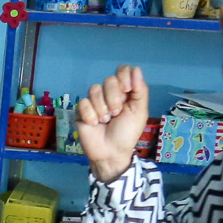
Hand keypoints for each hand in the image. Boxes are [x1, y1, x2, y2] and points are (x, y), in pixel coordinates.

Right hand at [75, 64, 149, 183]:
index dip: (124, 77)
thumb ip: (140, 90)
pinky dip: (90, 115)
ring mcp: (95, 101)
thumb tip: (136, 69)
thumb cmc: (127, 133)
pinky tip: (94, 124)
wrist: (111, 152)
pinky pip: (83, 103)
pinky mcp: (81, 110)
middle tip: (116, 114)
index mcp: (125, 91)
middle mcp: (109, 93)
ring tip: (105, 121)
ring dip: (102, 109)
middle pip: (109, 80)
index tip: (127, 90)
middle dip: (114, 98)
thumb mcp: (140, 112)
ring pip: (95, 90)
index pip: (122, 70)